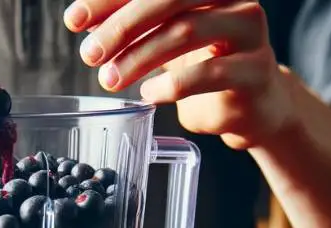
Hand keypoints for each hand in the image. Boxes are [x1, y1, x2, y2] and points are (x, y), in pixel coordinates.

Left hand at [64, 0, 294, 148]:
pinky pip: (207, 73)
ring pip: (186, 31)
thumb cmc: (205, 63)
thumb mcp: (164, 38)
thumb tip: (81, 18)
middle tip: (89, 54)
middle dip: (122, 26)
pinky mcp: (256, 71)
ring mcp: (250, 31)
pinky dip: (170, 86)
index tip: (74, 20)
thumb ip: (130, 23)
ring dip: (139, 58)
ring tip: (109, 79)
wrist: (254, 106)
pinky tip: (149, 94)